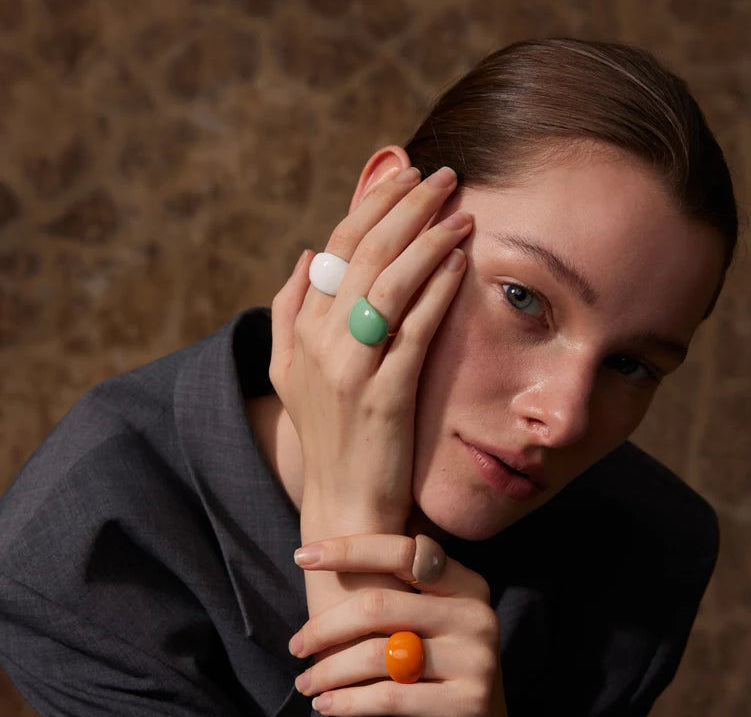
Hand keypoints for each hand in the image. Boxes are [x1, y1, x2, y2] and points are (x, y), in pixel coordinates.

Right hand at [269, 165, 470, 535]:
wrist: (344, 505)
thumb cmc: (326, 435)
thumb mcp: (289, 374)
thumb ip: (288, 312)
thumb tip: (304, 254)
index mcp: (301, 329)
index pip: (336, 247)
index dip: (373, 205)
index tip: (408, 177)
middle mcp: (320, 343)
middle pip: (364, 254)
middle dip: (407, 207)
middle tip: (444, 176)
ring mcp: (350, 370)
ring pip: (389, 284)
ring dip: (428, 240)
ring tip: (462, 211)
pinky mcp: (385, 397)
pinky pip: (414, 330)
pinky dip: (438, 291)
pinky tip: (461, 262)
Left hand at [291, 534, 517, 716]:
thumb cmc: (438, 664)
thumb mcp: (432, 618)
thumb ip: (399, 591)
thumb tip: (321, 558)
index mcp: (467, 584)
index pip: (402, 551)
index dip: (349, 549)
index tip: (302, 557)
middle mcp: (475, 616)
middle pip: (380, 605)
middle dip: (324, 626)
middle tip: (296, 645)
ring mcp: (475, 660)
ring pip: (377, 655)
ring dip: (329, 670)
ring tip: (306, 681)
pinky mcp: (467, 703)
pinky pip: (389, 697)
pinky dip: (348, 701)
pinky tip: (326, 704)